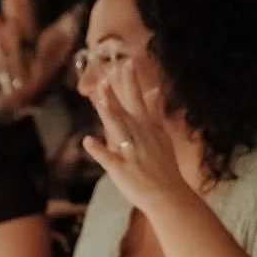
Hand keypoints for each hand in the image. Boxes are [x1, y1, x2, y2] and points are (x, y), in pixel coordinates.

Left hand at [83, 63, 189, 213]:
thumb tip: (154, 90)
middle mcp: (139, 136)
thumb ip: (155, 112)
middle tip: (113, 69)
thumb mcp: (161, 134)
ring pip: (118, 130)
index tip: (126, 62)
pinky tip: (87, 141)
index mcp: (146, 128)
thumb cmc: (163, 166)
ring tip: (100, 99)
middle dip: (120, 90)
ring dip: (110, 114)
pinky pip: (108, 158)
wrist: (169, 195)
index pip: (137, 101)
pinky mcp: (121, 169)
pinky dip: (98, 150)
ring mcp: (130, 152)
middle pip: (127, 110)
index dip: (131, 82)